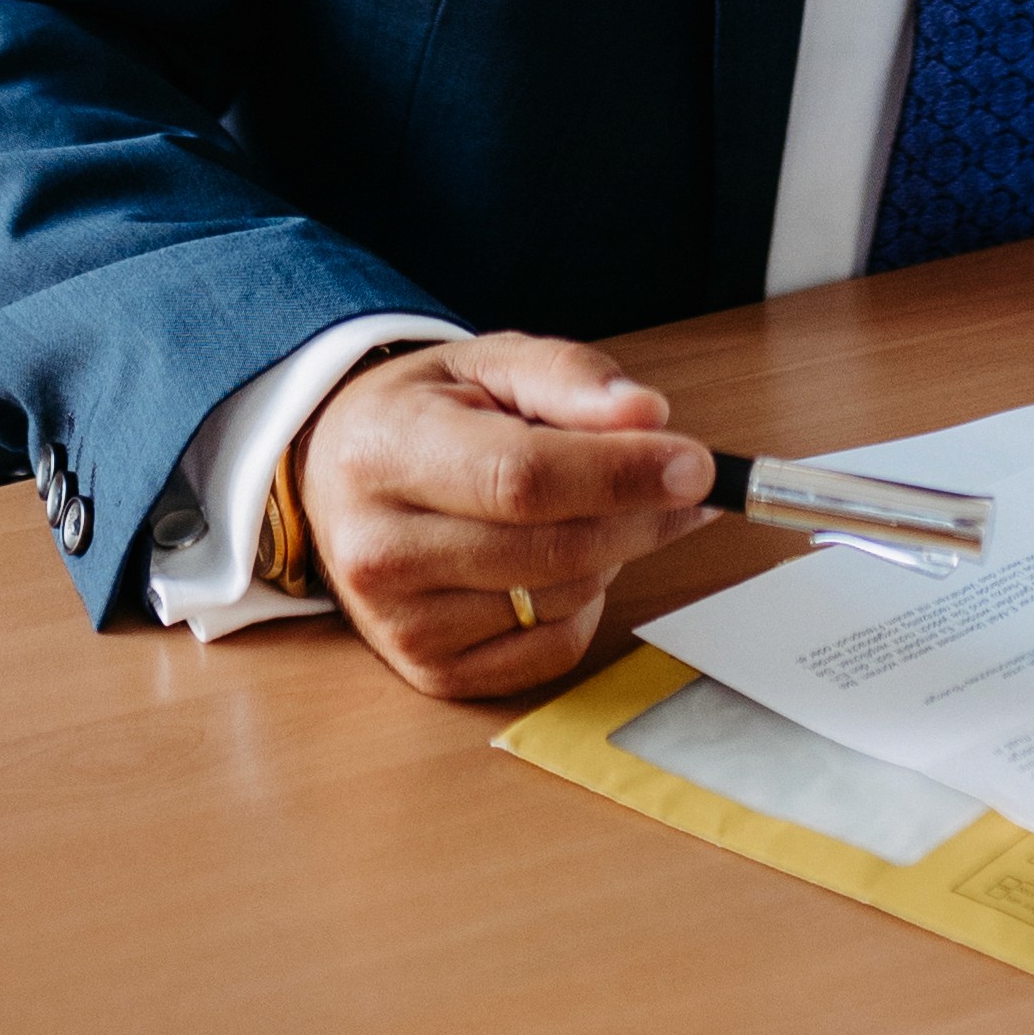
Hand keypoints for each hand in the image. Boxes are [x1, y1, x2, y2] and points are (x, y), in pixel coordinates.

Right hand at [293, 326, 713, 697]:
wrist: (338, 476)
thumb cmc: (424, 415)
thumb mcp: (488, 363)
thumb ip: (569, 378)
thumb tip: (647, 415)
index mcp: (388, 453)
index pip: (523, 477)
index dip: (621, 474)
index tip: (694, 464)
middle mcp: (380, 549)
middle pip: (553, 548)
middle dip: (642, 513)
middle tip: (684, 479)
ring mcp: (400, 623)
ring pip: (563, 598)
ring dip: (613, 551)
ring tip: (594, 506)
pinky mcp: (430, 672)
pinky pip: (553, 649)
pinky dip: (584, 603)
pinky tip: (563, 559)